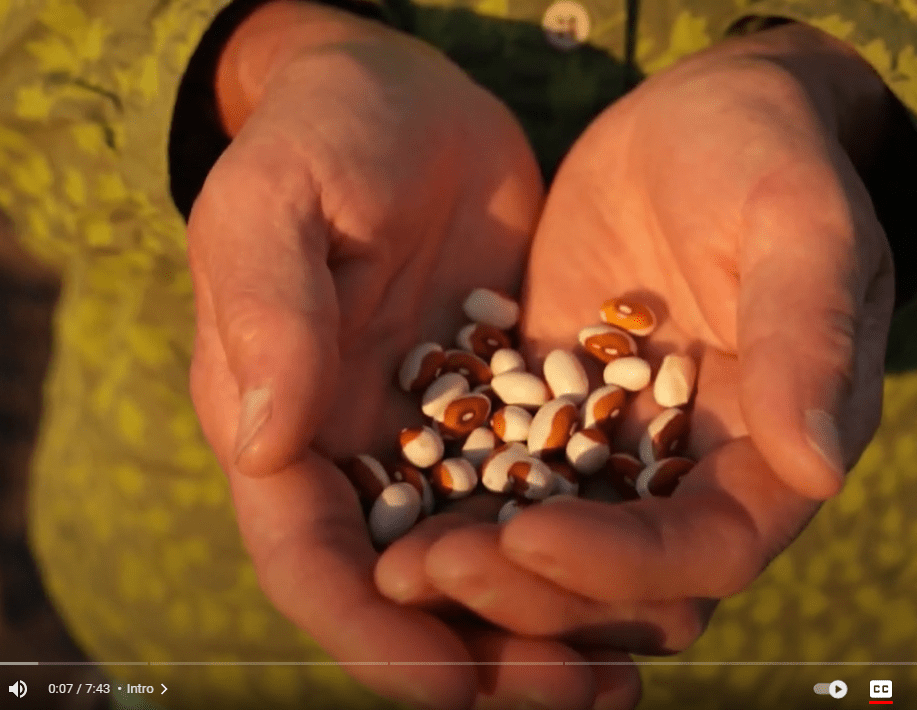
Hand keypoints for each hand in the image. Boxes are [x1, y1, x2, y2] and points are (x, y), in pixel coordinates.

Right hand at [186, 3, 637, 707]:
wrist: (407, 95)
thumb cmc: (323, 135)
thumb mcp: (278, 202)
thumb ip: (266, 310)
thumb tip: (265, 443)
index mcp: (278, 422)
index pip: (312, 562)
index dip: (375, 637)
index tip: (452, 684)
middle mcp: (353, 453)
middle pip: (405, 594)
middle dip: (478, 657)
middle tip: (568, 694)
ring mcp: (431, 438)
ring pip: (484, 565)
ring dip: (544, 626)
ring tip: (620, 676)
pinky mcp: (502, 410)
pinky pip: (544, 500)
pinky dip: (584, 552)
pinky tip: (651, 581)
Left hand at [378, 23, 899, 657]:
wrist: (692, 121)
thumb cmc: (763, 152)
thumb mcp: (797, 219)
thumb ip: (809, 334)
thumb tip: (819, 466)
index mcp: (775, 453)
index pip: (707, 551)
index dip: (620, 564)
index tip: (527, 536)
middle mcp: (697, 477)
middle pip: (620, 585)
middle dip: (529, 593)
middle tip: (424, 566)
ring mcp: (617, 456)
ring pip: (553, 558)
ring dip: (479, 575)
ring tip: (389, 566)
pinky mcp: (552, 423)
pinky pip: (501, 488)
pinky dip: (450, 510)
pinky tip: (378, 509)